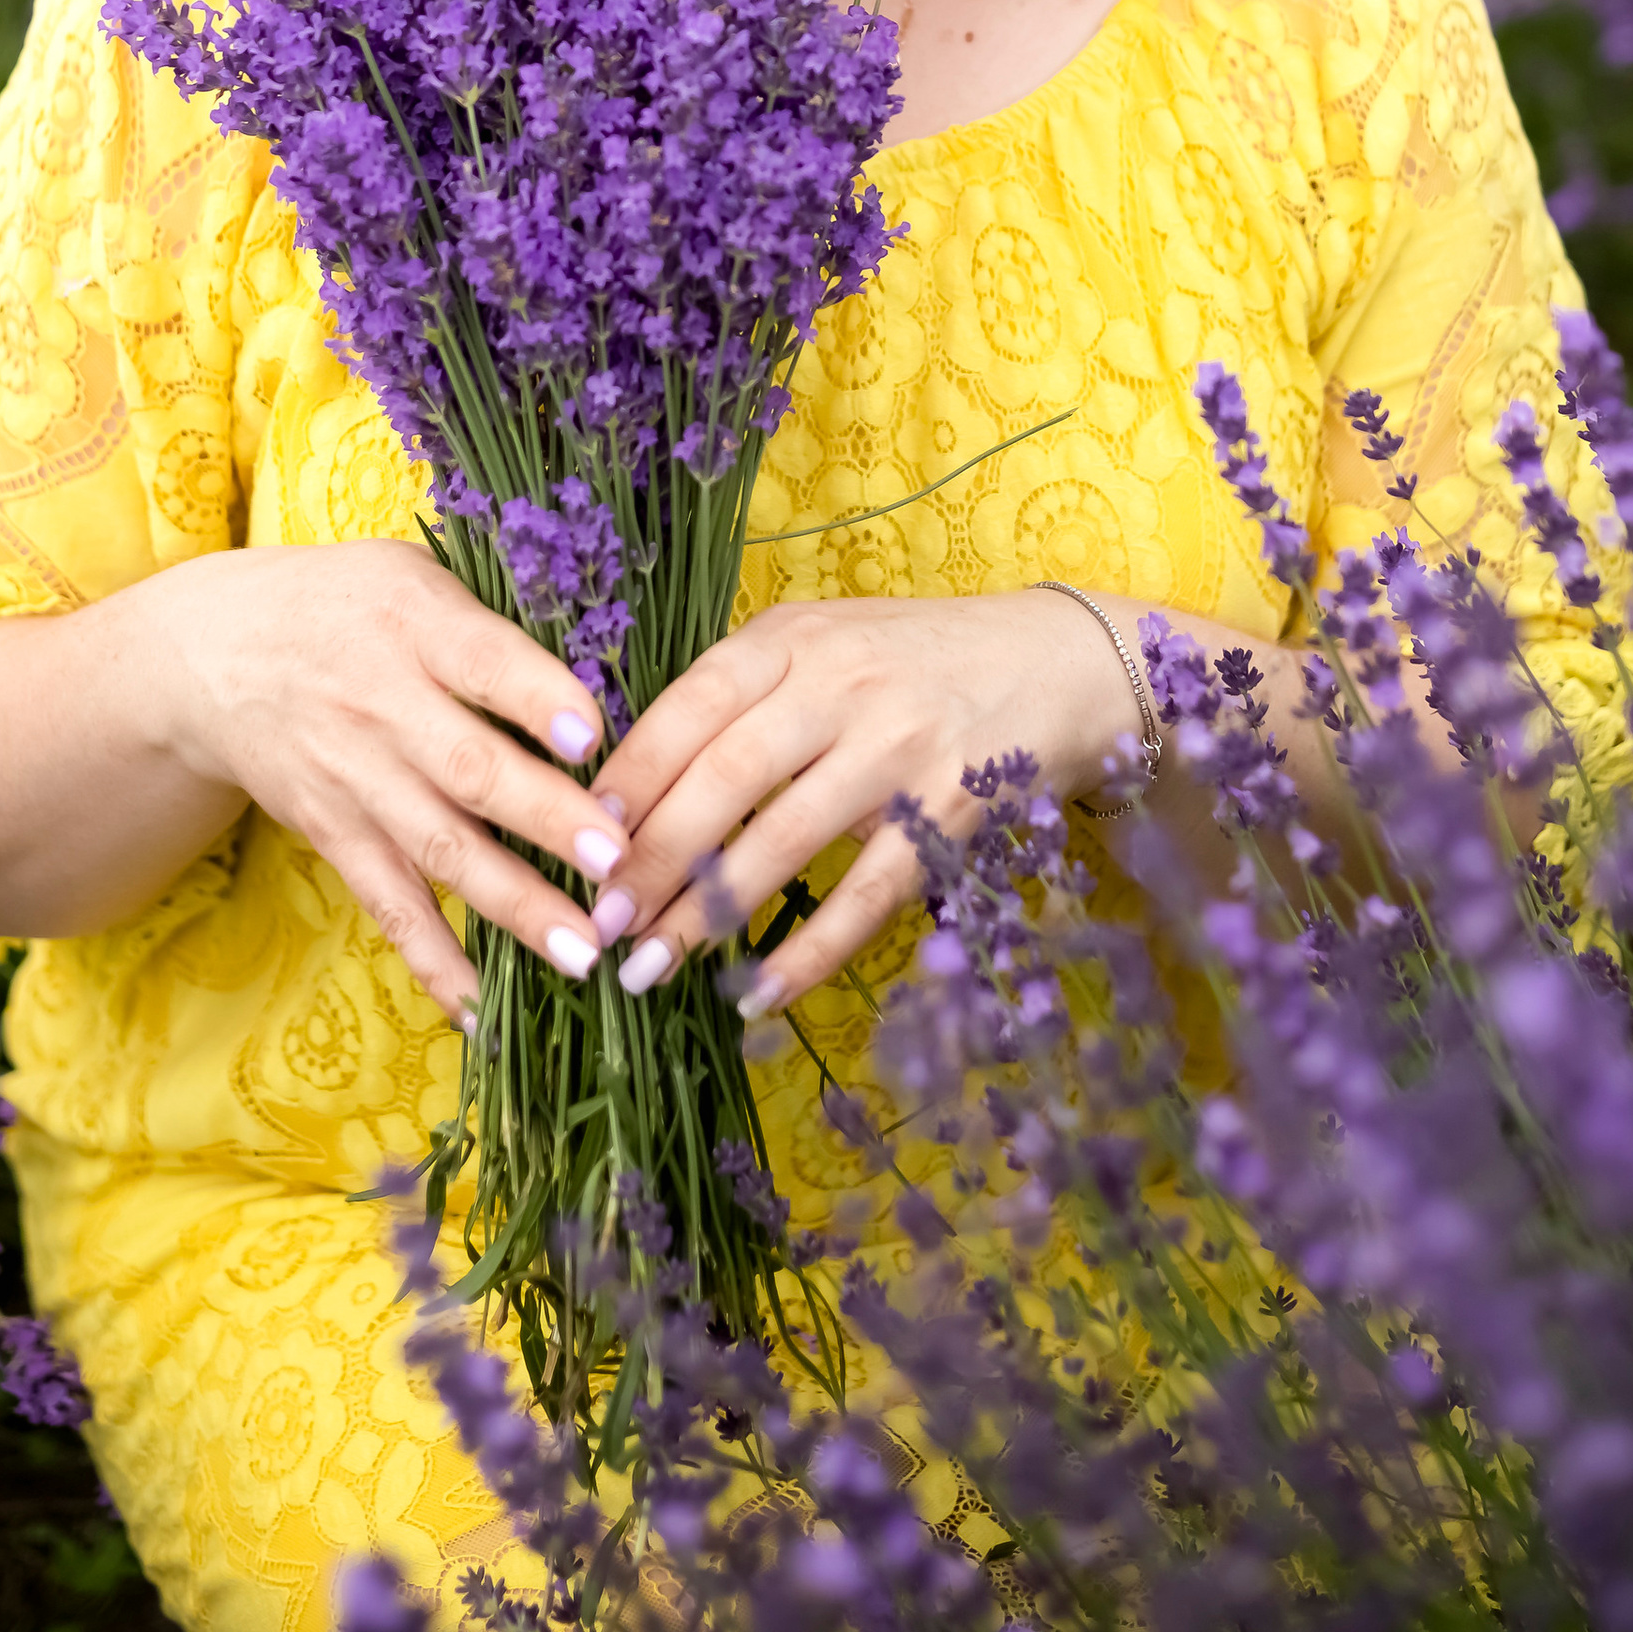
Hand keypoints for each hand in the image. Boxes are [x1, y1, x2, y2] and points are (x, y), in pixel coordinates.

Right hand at [157, 539, 626, 1016]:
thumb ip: (496, 623)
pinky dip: (435, 961)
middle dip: (546, 819)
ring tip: (583, 952)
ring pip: (441, 851)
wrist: (216, 654)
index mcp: (416, 626)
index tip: (594, 737)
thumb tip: (609, 676)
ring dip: (515, 905)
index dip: (538, 700)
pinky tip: (484, 1009)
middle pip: (469, 768)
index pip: (483, 662)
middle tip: (615, 861)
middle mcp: (385, 709)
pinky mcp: (338, 837)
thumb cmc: (348, 605)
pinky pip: (390, 908)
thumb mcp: (413, 577)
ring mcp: (359, 782)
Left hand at [585, 588, 1149, 1012]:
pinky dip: (809, 952)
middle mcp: (843, 682)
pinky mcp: (952, 809)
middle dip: (650, 855)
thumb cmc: (914, 661)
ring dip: (709, 912)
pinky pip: (867, 894)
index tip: (574, 836)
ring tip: (649, 966)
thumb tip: (626, 784)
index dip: (628, 775)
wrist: (1058, 663)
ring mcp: (900, 746)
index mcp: (795, 636)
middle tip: (599, 919)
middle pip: (726, 775)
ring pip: (786, 838)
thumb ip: (740, 695)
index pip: (690, 705)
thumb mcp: (824, 643)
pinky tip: (755, 995)